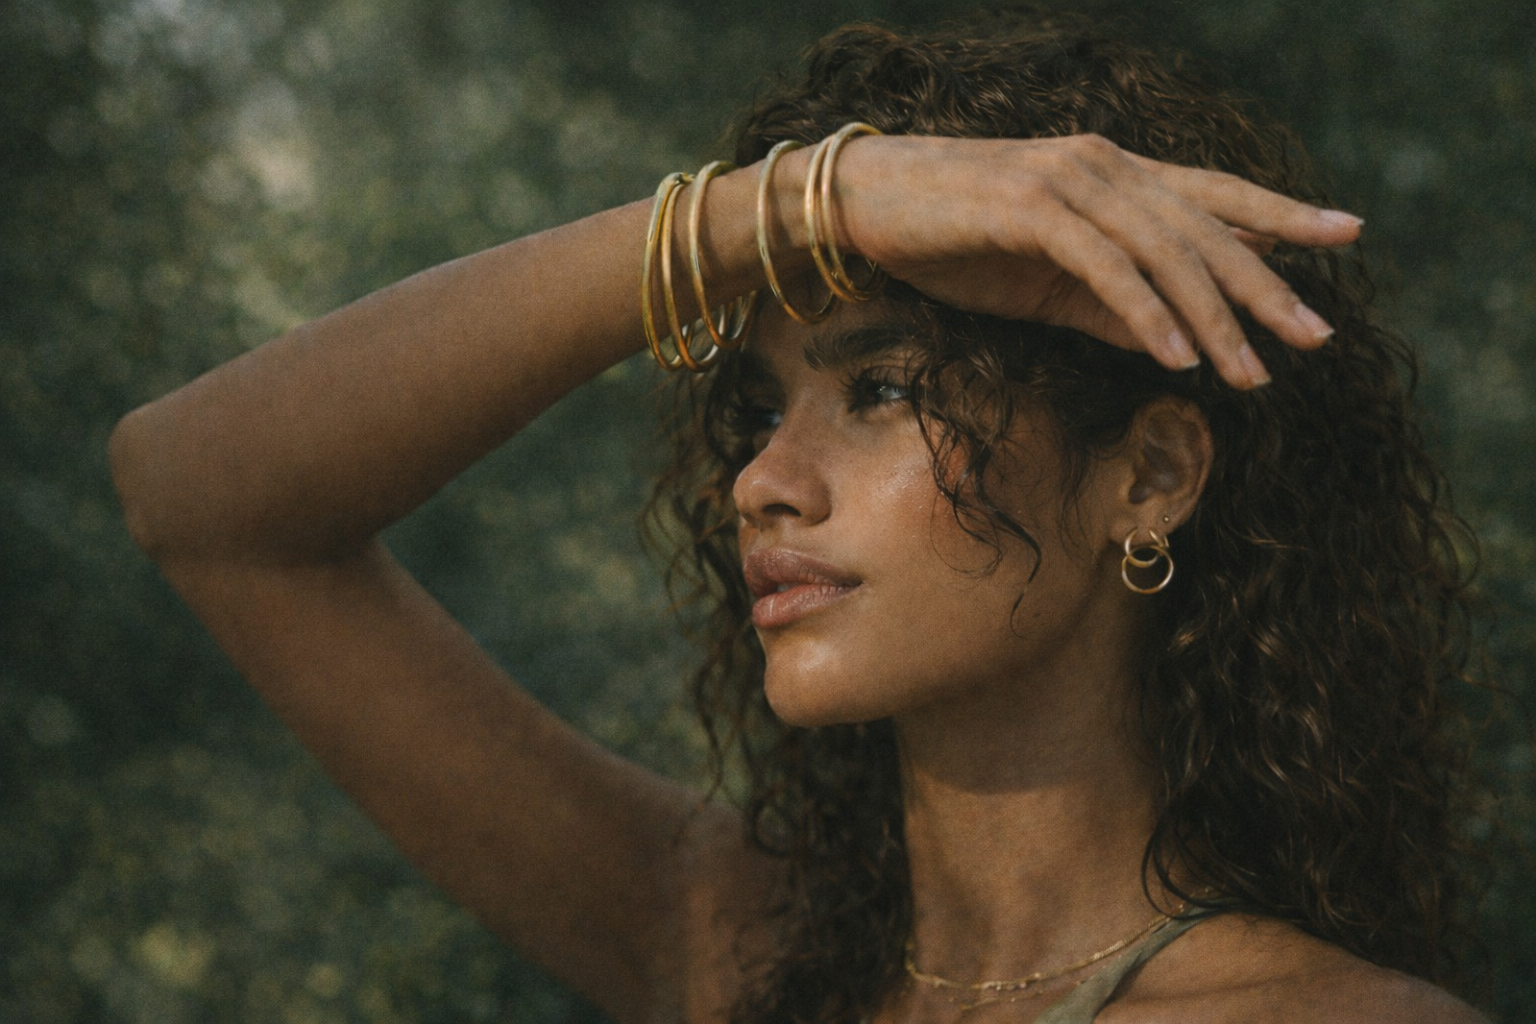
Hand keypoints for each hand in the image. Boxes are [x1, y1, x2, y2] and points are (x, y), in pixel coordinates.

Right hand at [831, 134, 1361, 388]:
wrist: (867, 205)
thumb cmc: (954, 240)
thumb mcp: (1045, 282)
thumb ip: (1111, 304)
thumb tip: (1175, 340)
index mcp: (1113, 175)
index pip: (1213, 194)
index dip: (1281, 213)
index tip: (1345, 235)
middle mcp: (1104, 167)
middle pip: (1206, 229)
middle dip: (1266, 286)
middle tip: (1315, 336)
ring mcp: (1070, 183)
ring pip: (1165, 251)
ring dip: (1213, 317)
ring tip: (1252, 373)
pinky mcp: (1032, 208)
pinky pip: (1107, 267)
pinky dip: (1147, 313)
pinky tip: (1177, 358)